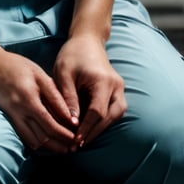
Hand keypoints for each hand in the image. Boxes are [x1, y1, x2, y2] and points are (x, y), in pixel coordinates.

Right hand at [0, 49, 78, 153]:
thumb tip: (69, 115)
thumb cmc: (16, 65)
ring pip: (34, 141)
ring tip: (63, 146)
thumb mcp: (39, 74)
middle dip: (60, 144)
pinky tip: (46, 141)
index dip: (66, 134)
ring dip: (50, 146)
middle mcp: (20, 112)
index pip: (51, 125)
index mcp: (30, 100)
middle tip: (73, 146)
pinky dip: (37, 142)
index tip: (78, 135)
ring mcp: (13, 117)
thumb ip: (54, 95)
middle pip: (44, 138)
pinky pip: (24, 137)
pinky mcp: (9, 119)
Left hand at [52, 33, 126, 147]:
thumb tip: (73, 123)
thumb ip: (69, 98)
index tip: (75, 140)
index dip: (87, 128)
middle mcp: (116, 85)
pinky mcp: (118, 90)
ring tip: (84, 138)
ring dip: (101, 127)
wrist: (87, 39)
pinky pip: (115, 110)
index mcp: (102, 80)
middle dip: (95, 132)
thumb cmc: (73, 54)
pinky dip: (104, 120)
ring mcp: (120, 87)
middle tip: (78, 144)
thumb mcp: (64, 73)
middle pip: (111, 116)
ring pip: (116, 115)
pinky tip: (89, 126)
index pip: (97, 111)